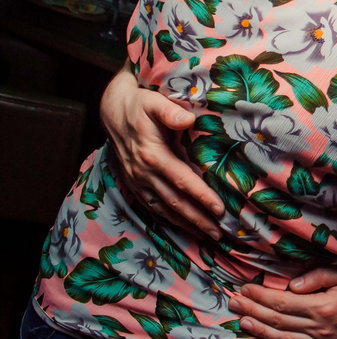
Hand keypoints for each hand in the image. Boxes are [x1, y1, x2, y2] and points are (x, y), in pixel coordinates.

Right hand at [100, 68, 223, 236]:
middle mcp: (143, 173)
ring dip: (186, 224)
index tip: (220, 209)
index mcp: (152, 155)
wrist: (113, 111)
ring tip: (208, 235)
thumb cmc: (140, 105)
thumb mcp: (154, 102)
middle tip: (220, 233)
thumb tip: (189, 119)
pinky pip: (152, 207)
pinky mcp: (134, 184)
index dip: (201, 196)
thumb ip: (171, 111)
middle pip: (175, 202)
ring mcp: (137, 181)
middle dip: (198, 219)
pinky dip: (169, 219)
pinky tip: (183, 226)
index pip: (182, 181)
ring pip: (164, 209)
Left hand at [228, 270, 336, 338]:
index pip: (283, 302)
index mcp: (325, 306)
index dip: (261, 296)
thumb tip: (290, 284)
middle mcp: (321, 329)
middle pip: (279, 322)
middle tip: (235, 303)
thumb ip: (319, 277)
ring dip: (261, 332)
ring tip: (243, 322)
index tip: (245, 288)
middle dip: (253, 311)